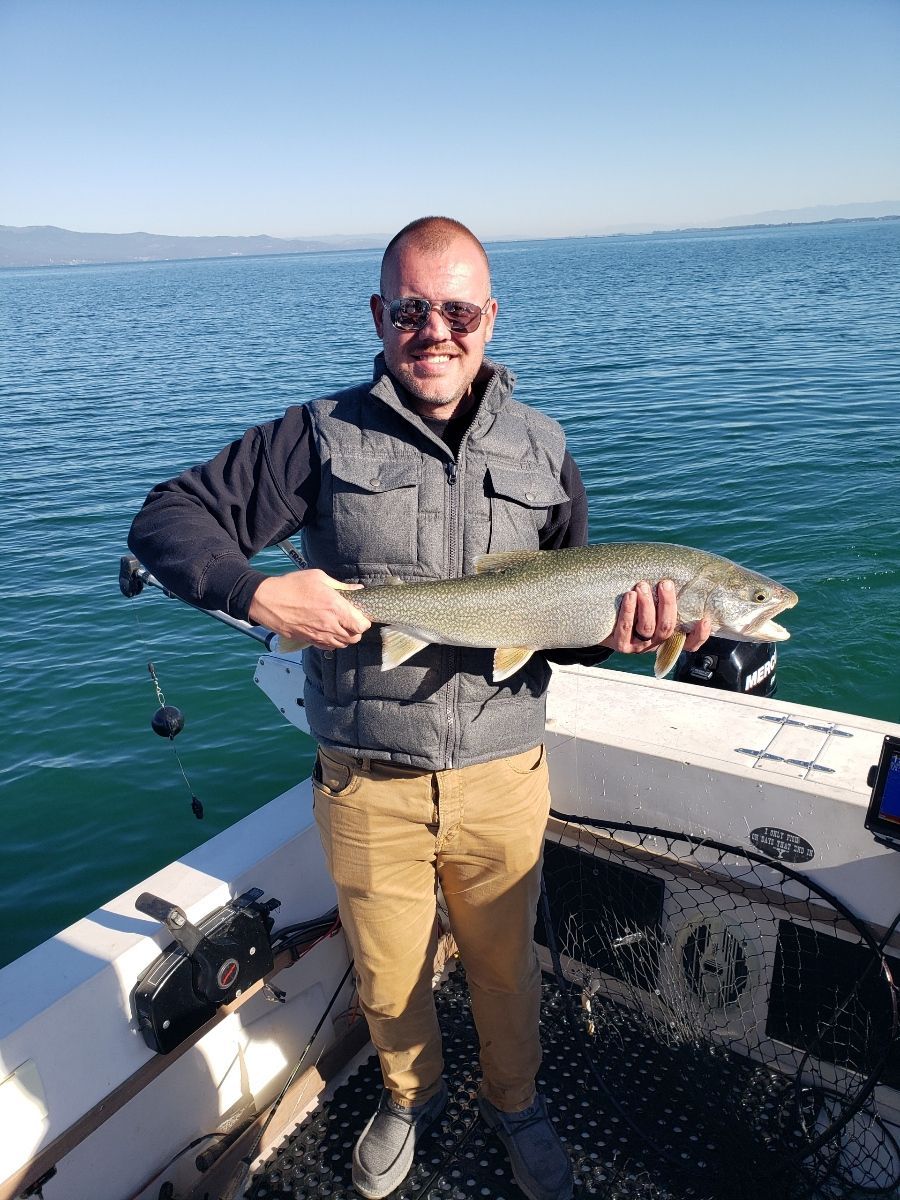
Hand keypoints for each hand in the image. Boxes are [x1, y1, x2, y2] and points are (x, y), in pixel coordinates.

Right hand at [248, 570, 370, 648]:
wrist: (268, 600)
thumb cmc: (292, 585)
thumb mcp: (318, 577)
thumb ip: (341, 586)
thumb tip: (358, 589)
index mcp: (335, 607)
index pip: (361, 625)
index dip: (364, 621)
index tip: (360, 615)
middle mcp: (329, 624)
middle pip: (354, 638)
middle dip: (356, 631)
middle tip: (351, 621)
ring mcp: (318, 635)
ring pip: (342, 645)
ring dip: (345, 637)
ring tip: (340, 626)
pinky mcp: (308, 640)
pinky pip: (328, 647)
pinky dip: (332, 642)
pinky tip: (328, 631)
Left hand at [601, 579, 711, 654]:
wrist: (603, 619)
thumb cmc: (634, 605)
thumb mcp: (653, 602)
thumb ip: (666, 595)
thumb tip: (678, 573)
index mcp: (667, 636)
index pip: (689, 644)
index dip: (699, 635)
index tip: (704, 619)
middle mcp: (654, 643)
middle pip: (666, 628)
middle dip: (667, 604)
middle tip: (664, 583)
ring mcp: (637, 646)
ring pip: (647, 628)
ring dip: (647, 605)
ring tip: (642, 586)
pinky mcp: (620, 644)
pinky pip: (625, 629)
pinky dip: (628, 611)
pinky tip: (629, 596)